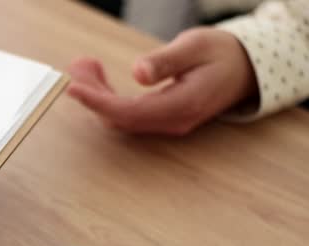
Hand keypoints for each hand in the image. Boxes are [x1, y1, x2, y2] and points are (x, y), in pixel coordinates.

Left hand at [67, 27, 257, 134]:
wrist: (247, 69)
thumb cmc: (222, 54)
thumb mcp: (196, 46)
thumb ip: (167, 61)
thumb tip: (138, 73)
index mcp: (182, 105)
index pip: (128, 111)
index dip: (97, 101)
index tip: (73, 88)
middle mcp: (172, 121)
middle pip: (118, 117)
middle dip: (92, 94)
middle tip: (77, 66)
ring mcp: (166, 123)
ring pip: (119, 116)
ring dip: (97, 94)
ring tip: (84, 66)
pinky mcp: (161, 118)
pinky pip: (127, 113)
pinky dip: (108, 96)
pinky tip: (98, 76)